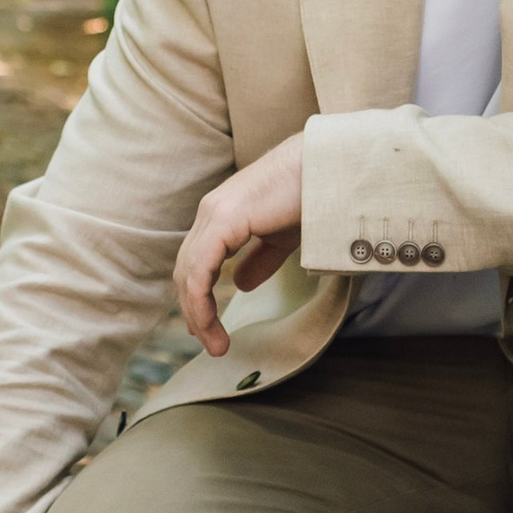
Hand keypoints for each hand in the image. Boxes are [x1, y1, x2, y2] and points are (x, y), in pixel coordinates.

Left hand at [174, 134, 305, 355]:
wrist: (326, 168)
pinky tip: (209, 321)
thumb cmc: (310, 195)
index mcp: (222, 215)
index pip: (197, 262)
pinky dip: (200, 298)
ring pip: (189, 272)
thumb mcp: (282, 237)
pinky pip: (200, 268)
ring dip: (198, 313)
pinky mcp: (224, 219)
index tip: (207, 328)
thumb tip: (241, 285)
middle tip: (210, 342)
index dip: (198, 297)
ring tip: (214, 344)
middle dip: (194, 310)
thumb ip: (260, 259)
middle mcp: (211, 212)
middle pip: (187, 269)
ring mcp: (214, 213)